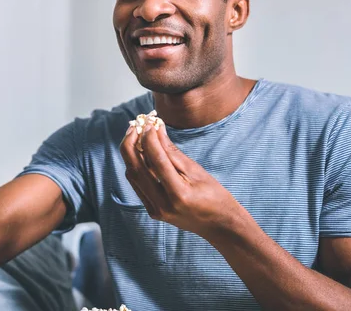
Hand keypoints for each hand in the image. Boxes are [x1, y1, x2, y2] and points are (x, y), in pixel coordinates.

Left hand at [119, 121, 241, 238]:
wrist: (219, 226)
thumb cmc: (214, 196)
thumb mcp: (197, 171)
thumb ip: (173, 152)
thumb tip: (157, 130)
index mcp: (179, 194)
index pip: (156, 160)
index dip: (149, 138)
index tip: (149, 123)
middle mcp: (163, 204)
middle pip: (135, 169)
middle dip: (131, 144)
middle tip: (136, 126)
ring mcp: (155, 210)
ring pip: (132, 176)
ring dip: (131, 154)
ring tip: (137, 135)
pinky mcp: (152, 211)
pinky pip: (137, 185)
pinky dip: (136, 166)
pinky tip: (140, 153)